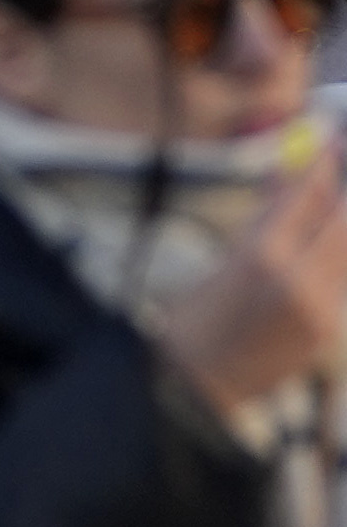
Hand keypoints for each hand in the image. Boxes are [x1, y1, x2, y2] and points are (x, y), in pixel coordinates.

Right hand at [148, 157, 346, 425]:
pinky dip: (338, 255)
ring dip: (342, 222)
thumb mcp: (221, 260)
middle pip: (343, 218)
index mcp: (260, 258)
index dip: (325, 162)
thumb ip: (262, 218)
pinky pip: (344, 279)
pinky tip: (328, 243)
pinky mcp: (333, 327)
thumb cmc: (194, 320)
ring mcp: (323, 307)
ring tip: (334, 205)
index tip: (331, 139)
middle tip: (340, 164)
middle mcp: (300, 281)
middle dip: (343, 188)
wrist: (199, 387)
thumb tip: (287, 176)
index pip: (307, 196)